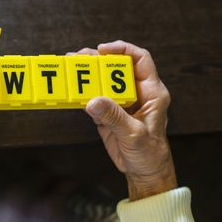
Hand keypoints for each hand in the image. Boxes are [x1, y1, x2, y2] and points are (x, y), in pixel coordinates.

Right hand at [72, 42, 176, 200]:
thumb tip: (93, 100)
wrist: (143, 172)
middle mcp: (136, 93)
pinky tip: (71, 89)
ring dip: (87, 73)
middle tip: (78, 57)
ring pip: (103, 80)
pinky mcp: (108, 113)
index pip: (140, 60)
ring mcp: (120, 102)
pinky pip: (94, 98)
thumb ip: (114, 117)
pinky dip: (82, 93)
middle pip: (116, 67)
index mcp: (151, 93)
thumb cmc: (149, 153)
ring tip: (70, 67)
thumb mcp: (134, 134)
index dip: (123, 50)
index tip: (103, 49)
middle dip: (97, 59)